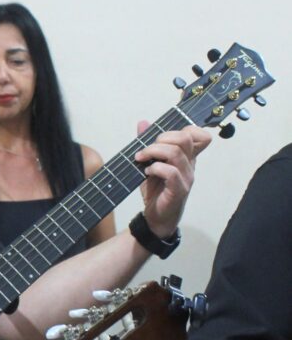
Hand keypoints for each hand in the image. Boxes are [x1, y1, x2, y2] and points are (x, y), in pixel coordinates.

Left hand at [134, 122, 210, 237]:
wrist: (155, 217)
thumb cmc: (156, 190)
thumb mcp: (149, 163)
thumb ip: (148, 143)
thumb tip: (143, 122)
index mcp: (186, 157)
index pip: (198, 135)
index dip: (182, 129)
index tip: (160, 137)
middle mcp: (190, 165)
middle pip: (185, 138)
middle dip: (161, 138)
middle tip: (146, 149)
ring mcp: (186, 177)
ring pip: (175, 153)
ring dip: (153, 152)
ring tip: (141, 159)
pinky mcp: (179, 190)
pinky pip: (170, 172)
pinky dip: (155, 168)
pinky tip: (147, 172)